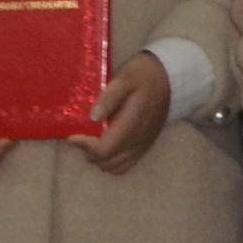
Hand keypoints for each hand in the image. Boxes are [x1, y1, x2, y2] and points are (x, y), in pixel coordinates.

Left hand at [84, 55, 173, 174]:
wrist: (170, 78)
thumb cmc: (144, 75)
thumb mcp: (125, 78)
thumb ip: (109, 97)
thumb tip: (93, 117)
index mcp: (131, 125)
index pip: (104, 149)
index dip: (85, 146)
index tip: (72, 135)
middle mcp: (137, 140)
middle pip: (106, 161)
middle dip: (89, 151)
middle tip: (81, 134)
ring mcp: (142, 145)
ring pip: (115, 166)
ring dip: (99, 158)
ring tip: (92, 140)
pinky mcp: (145, 146)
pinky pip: (125, 165)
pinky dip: (111, 161)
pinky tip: (106, 146)